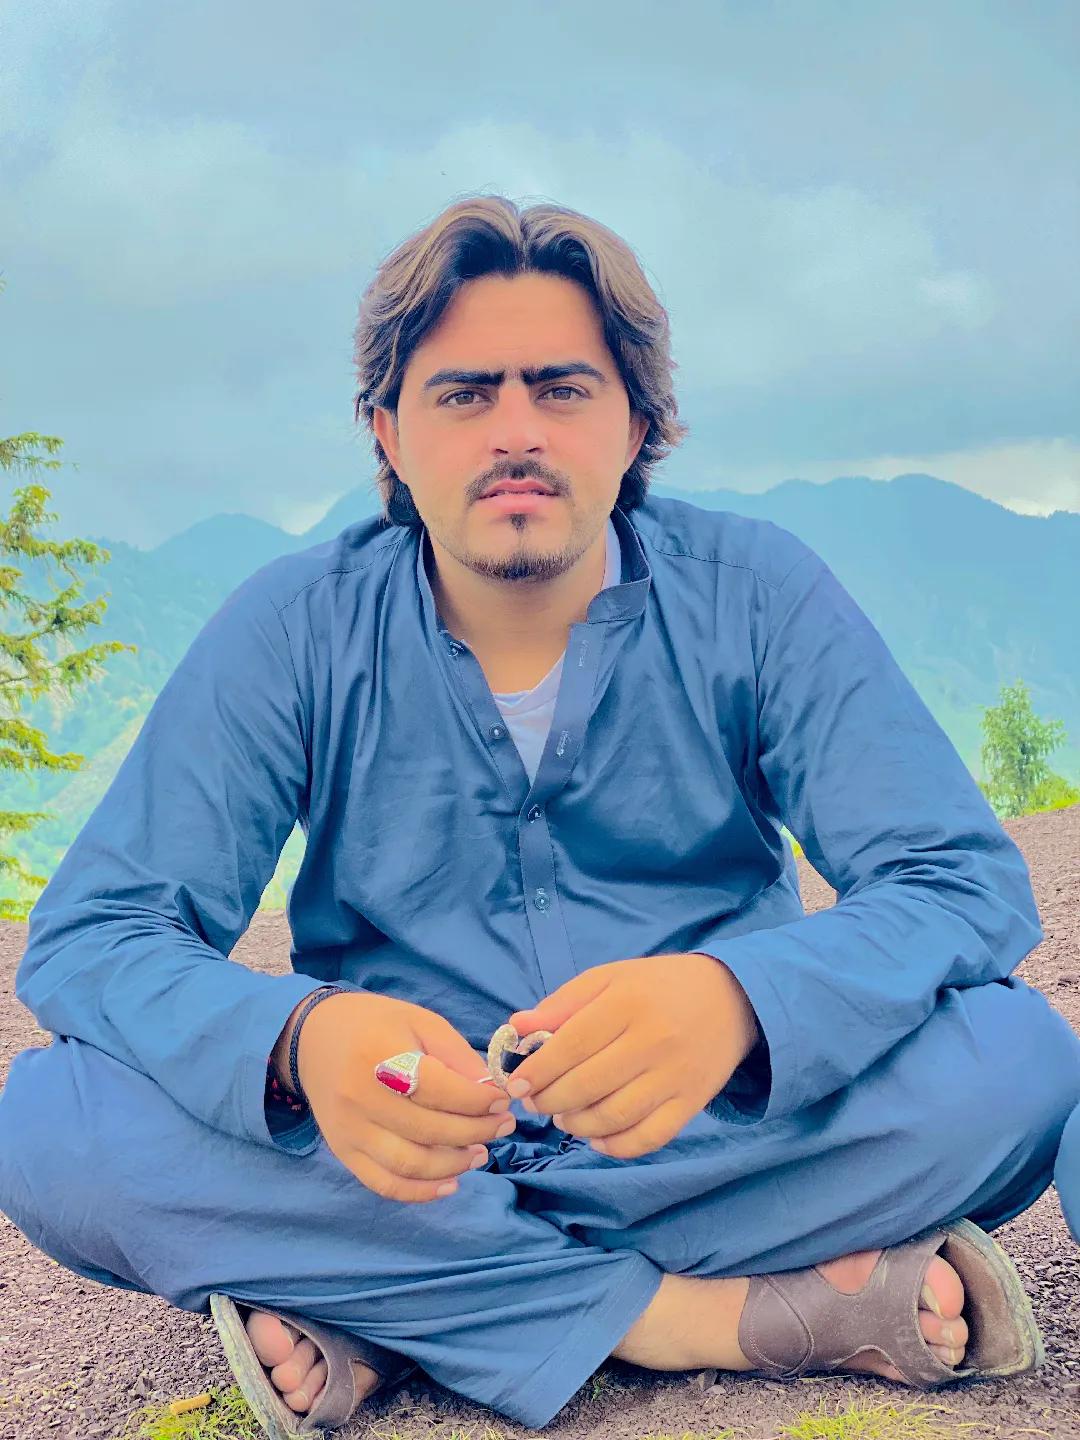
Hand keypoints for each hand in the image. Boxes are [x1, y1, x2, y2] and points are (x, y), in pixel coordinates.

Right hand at [296, 992, 514, 1203]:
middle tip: (503, 1126)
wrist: (313, 1037)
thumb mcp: (420, 1021)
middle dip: (477, 1132)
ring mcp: (349, 1130)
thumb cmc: (375, 1025)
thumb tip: (490, 1092)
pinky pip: (384, 1184)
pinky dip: (420, 1192)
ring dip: (454, 1165)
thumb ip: (456, 1056)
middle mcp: (361, 1097)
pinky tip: (450, 1182)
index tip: (502, 1101)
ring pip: (410, 1164)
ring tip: (481, 1153)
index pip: (438, 1089)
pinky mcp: (343, 1152)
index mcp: (382, 1056)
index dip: (477, 1100)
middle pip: (429, 1130)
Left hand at [504, 953, 760, 1158]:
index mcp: (628, 1002)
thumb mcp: (610, 978)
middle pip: (587, 1085)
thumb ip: (562, 1004)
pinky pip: (648, 1137)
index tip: (517, 1085)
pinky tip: (597, 1137)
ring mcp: (675, 1076)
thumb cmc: (658, 987)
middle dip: (550, 1101)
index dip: (537, 1070)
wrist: (732, 998)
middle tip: (536, 1102)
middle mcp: (653, 1040)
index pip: (571, 1045)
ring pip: (613, 1117)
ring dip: (577, 1125)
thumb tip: (516, 1028)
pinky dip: (615, 1146)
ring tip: (564, 1116)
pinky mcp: (692, 1103)